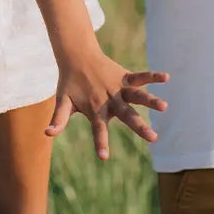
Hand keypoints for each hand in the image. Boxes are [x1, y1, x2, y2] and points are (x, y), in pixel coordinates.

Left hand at [46, 41, 170, 161]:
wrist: (75, 56)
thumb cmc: (69, 83)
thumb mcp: (63, 101)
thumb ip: (59, 119)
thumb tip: (47, 134)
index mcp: (95, 109)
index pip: (97, 129)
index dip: (100, 142)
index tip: (104, 157)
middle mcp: (109, 99)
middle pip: (126, 115)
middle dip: (140, 126)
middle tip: (153, 138)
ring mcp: (118, 87)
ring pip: (136, 95)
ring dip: (150, 100)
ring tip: (164, 107)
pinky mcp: (124, 76)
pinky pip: (140, 76)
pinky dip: (152, 76)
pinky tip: (166, 77)